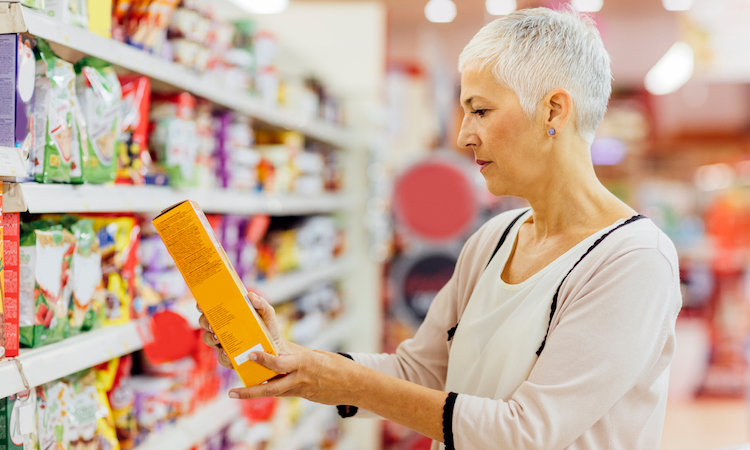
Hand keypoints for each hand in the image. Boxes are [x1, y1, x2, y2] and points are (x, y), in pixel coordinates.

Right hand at [197, 292, 290, 368]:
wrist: (275, 349)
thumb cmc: (267, 329)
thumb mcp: (267, 314)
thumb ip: (261, 304)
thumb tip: (251, 296)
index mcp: (229, 316)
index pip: (212, 309)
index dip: (203, 306)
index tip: (201, 305)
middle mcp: (223, 329)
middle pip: (206, 323)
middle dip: (205, 322)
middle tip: (211, 323)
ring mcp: (224, 344)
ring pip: (209, 339)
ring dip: (210, 337)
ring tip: (217, 337)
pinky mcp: (229, 358)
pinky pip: (221, 358)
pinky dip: (223, 356)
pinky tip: (227, 353)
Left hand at [228, 349, 360, 405]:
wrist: (353, 384)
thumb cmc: (335, 364)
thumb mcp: (315, 355)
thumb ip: (295, 355)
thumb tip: (277, 352)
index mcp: (304, 363)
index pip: (280, 363)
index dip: (265, 360)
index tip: (251, 355)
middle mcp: (299, 379)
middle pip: (272, 387)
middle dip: (251, 391)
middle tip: (233, 392)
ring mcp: (300, 390)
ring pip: (273, 393)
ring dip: (254, 393)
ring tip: (237, 393)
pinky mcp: (302, 396)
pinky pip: (282, 392)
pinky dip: (270, 389)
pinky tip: (257, 388)